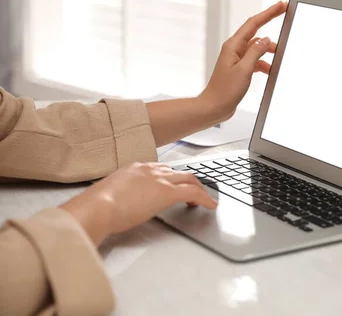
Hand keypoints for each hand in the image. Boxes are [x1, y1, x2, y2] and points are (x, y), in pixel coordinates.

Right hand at [60, 163, 216, 244]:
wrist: (97, 207)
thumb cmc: (96, 206)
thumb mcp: (111, 194)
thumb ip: (122, 194)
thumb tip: (123, 203)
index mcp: (135, 168)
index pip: (161, 169)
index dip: (172, 177)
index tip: (175, 184)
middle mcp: (149, 169)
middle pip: (178, 172)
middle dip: (190, 182)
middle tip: (196, 192)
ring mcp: (159, 179)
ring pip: (189, 180)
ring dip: (199, 190)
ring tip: (205, 200)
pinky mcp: (167, 192)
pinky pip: (193, 193)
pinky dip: (204, 199)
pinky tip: (210, 206)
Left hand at [144, 1, 286, 145]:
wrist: (213, 107)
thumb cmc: (224, 91)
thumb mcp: (244, 70)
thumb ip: (256, 52)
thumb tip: (266, 39)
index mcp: (233, 46)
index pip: (254, 23)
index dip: (269, 13)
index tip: (281, 5)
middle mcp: (234, 49)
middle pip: (256, 33)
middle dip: (271, 27)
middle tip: (285, 19)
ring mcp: (236, 59)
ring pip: (257, 48)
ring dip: (268, 51)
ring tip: (280, 56)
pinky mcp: (239, 69)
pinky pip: (255, 61)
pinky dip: (264, 63)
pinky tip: (270, 70)